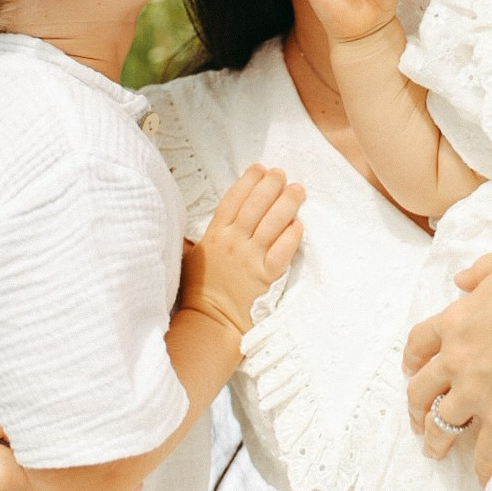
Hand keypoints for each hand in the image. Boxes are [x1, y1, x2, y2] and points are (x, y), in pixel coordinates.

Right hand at [181, 164, 303, 331]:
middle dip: (271, 185)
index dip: (248, 181)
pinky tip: (299, 224)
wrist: (211, 321)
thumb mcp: (192, 257)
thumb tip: (203, 220)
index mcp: (215, 234)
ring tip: (297, 189)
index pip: (233, 199)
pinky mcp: (266, 276)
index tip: (259, 168)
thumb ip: (200, 236)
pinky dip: (291, 236)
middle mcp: (233, 242)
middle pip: (255, 205)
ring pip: (272, 223)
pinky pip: (282, 251)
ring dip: (287, 203)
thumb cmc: (200, 290)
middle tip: (282, 174)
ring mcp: (250, 258)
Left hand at [403, 246, 491, 481]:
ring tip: (435, 452)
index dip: (412, 357)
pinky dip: (482, 469)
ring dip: (436, 440)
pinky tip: (481, 480)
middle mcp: (458, 360)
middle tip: (418, 418)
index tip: (411, 369)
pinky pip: (485, 453)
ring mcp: (477, 394)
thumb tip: (460, 280)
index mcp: (457, 321)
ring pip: (443, 424)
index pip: (420, 342)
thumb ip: (483, 270)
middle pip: (422, 388)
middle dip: (416, 406)